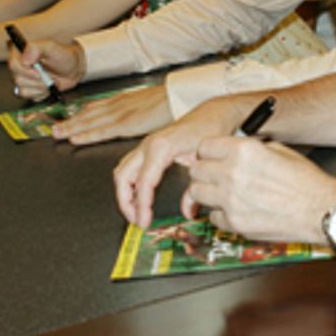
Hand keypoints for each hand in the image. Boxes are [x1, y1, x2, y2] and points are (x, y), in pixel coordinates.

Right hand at [7, 39, 84, 98]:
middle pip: (17, 79)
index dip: (25, 71)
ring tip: (49, 81)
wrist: (73, 69)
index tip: (39, 72)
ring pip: (22, 90)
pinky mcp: (29, 90)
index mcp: (20, 52)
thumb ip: (36, 48)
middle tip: (48, 76)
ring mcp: (23, 79)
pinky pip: (29, 97)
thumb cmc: (62, 56)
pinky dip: (41, 94)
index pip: (13, 64)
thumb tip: (25, 60)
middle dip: (36, 80)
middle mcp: (19, 66)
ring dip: (40, 87)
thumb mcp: (51, 47)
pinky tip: (48, 87)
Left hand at [52, 84, 171, 145]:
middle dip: (70, 121)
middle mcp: (117, 105)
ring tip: (57, 134)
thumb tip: (135, 117)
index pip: (95, 107)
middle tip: (54, 129)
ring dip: (71, 127)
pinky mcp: (125, 124)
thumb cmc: (167, 102)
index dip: (79, 114)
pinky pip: (101, 131)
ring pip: (89, 122)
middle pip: (88, 115)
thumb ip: (137, 111)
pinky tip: (74, 138)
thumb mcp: (147, 103)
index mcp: (122, 100)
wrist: (178, 97)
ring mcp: (120, 114)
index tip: (67, 119)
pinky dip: (86, 134)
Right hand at [113, 95, 251, 227]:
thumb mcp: (204, 162)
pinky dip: (130, 184)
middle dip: (125, 201)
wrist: (213, 113)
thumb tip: (188, 212)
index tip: (144, 222)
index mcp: (160, 148)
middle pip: (123, 176)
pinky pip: (129, 167)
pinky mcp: (148, 148)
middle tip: (137, 220)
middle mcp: (148, 145)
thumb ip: (194, 189)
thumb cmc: (210, 132)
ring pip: (122, 171)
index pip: (143, 182)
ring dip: (125, 194)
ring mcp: (146, 145)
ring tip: (136, 213)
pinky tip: (140, 198)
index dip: (141, 205)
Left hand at [182, 137, 335, 243]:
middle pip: (196, 170)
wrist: (322, 210)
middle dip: (204, 172)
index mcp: (243, 151)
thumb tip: (228, 149)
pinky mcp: (235, 223)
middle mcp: (233, 174)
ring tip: (222, 192)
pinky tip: (235, 210)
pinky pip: (213, 217)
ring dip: (207, 193)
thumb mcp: (276, 150)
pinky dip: (221, 214)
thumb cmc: (306, 181)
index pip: (204, 147)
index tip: (211, 157)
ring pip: (196, 193)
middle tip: (214, 175)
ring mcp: (231, 201)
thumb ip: (247, 149)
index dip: (208, 152)